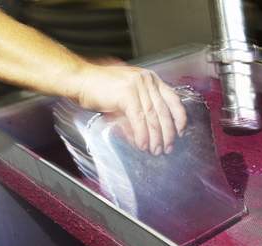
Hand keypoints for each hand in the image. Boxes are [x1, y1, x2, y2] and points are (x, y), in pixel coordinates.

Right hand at [71, 62, 186, 154]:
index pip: (173, 99)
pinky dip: (142, 135)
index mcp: (151, 79)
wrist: (80, 79)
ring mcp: (138, 86)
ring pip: (153, 117)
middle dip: (168, 133)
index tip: (181, 132)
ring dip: (155, 138)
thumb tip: (148, 137)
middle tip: (167, 148)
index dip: (179, 118)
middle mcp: (147, 80)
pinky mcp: (127, 94)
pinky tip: (142, 144)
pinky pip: (139, 119)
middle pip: (164, 111)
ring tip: (155, 150)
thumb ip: (139, 115)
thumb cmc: (100, 88)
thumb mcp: (126, 99)